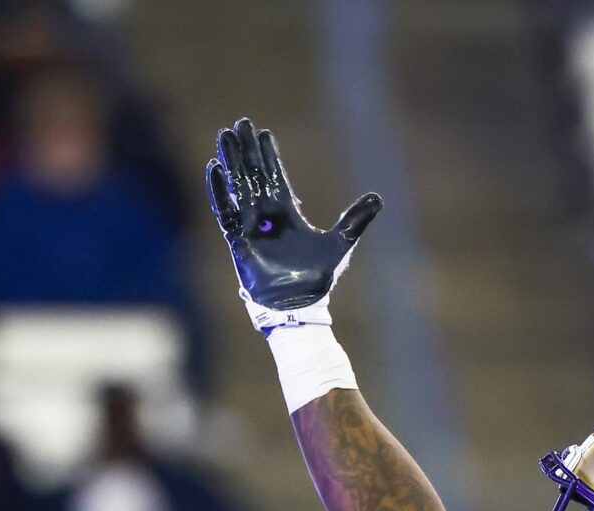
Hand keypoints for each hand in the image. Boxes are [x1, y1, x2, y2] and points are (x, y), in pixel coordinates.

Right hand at [206, 117, 381, 330]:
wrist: (299, 305)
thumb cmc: (317, 279)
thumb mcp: (341, 243)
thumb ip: (356, 219)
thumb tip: (378, 197)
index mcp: (288, 214)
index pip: (276, 177)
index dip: (270, 156)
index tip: (264, 133)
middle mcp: (267, 216)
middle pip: (253, 175)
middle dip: (247, 150)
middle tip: (240, 123)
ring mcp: (251, 226)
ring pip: (237, 186)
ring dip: (231, 161)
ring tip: (225, 136)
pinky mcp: (237, 240)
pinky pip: (225, 210)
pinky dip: (219, 191)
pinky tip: (215, 169)